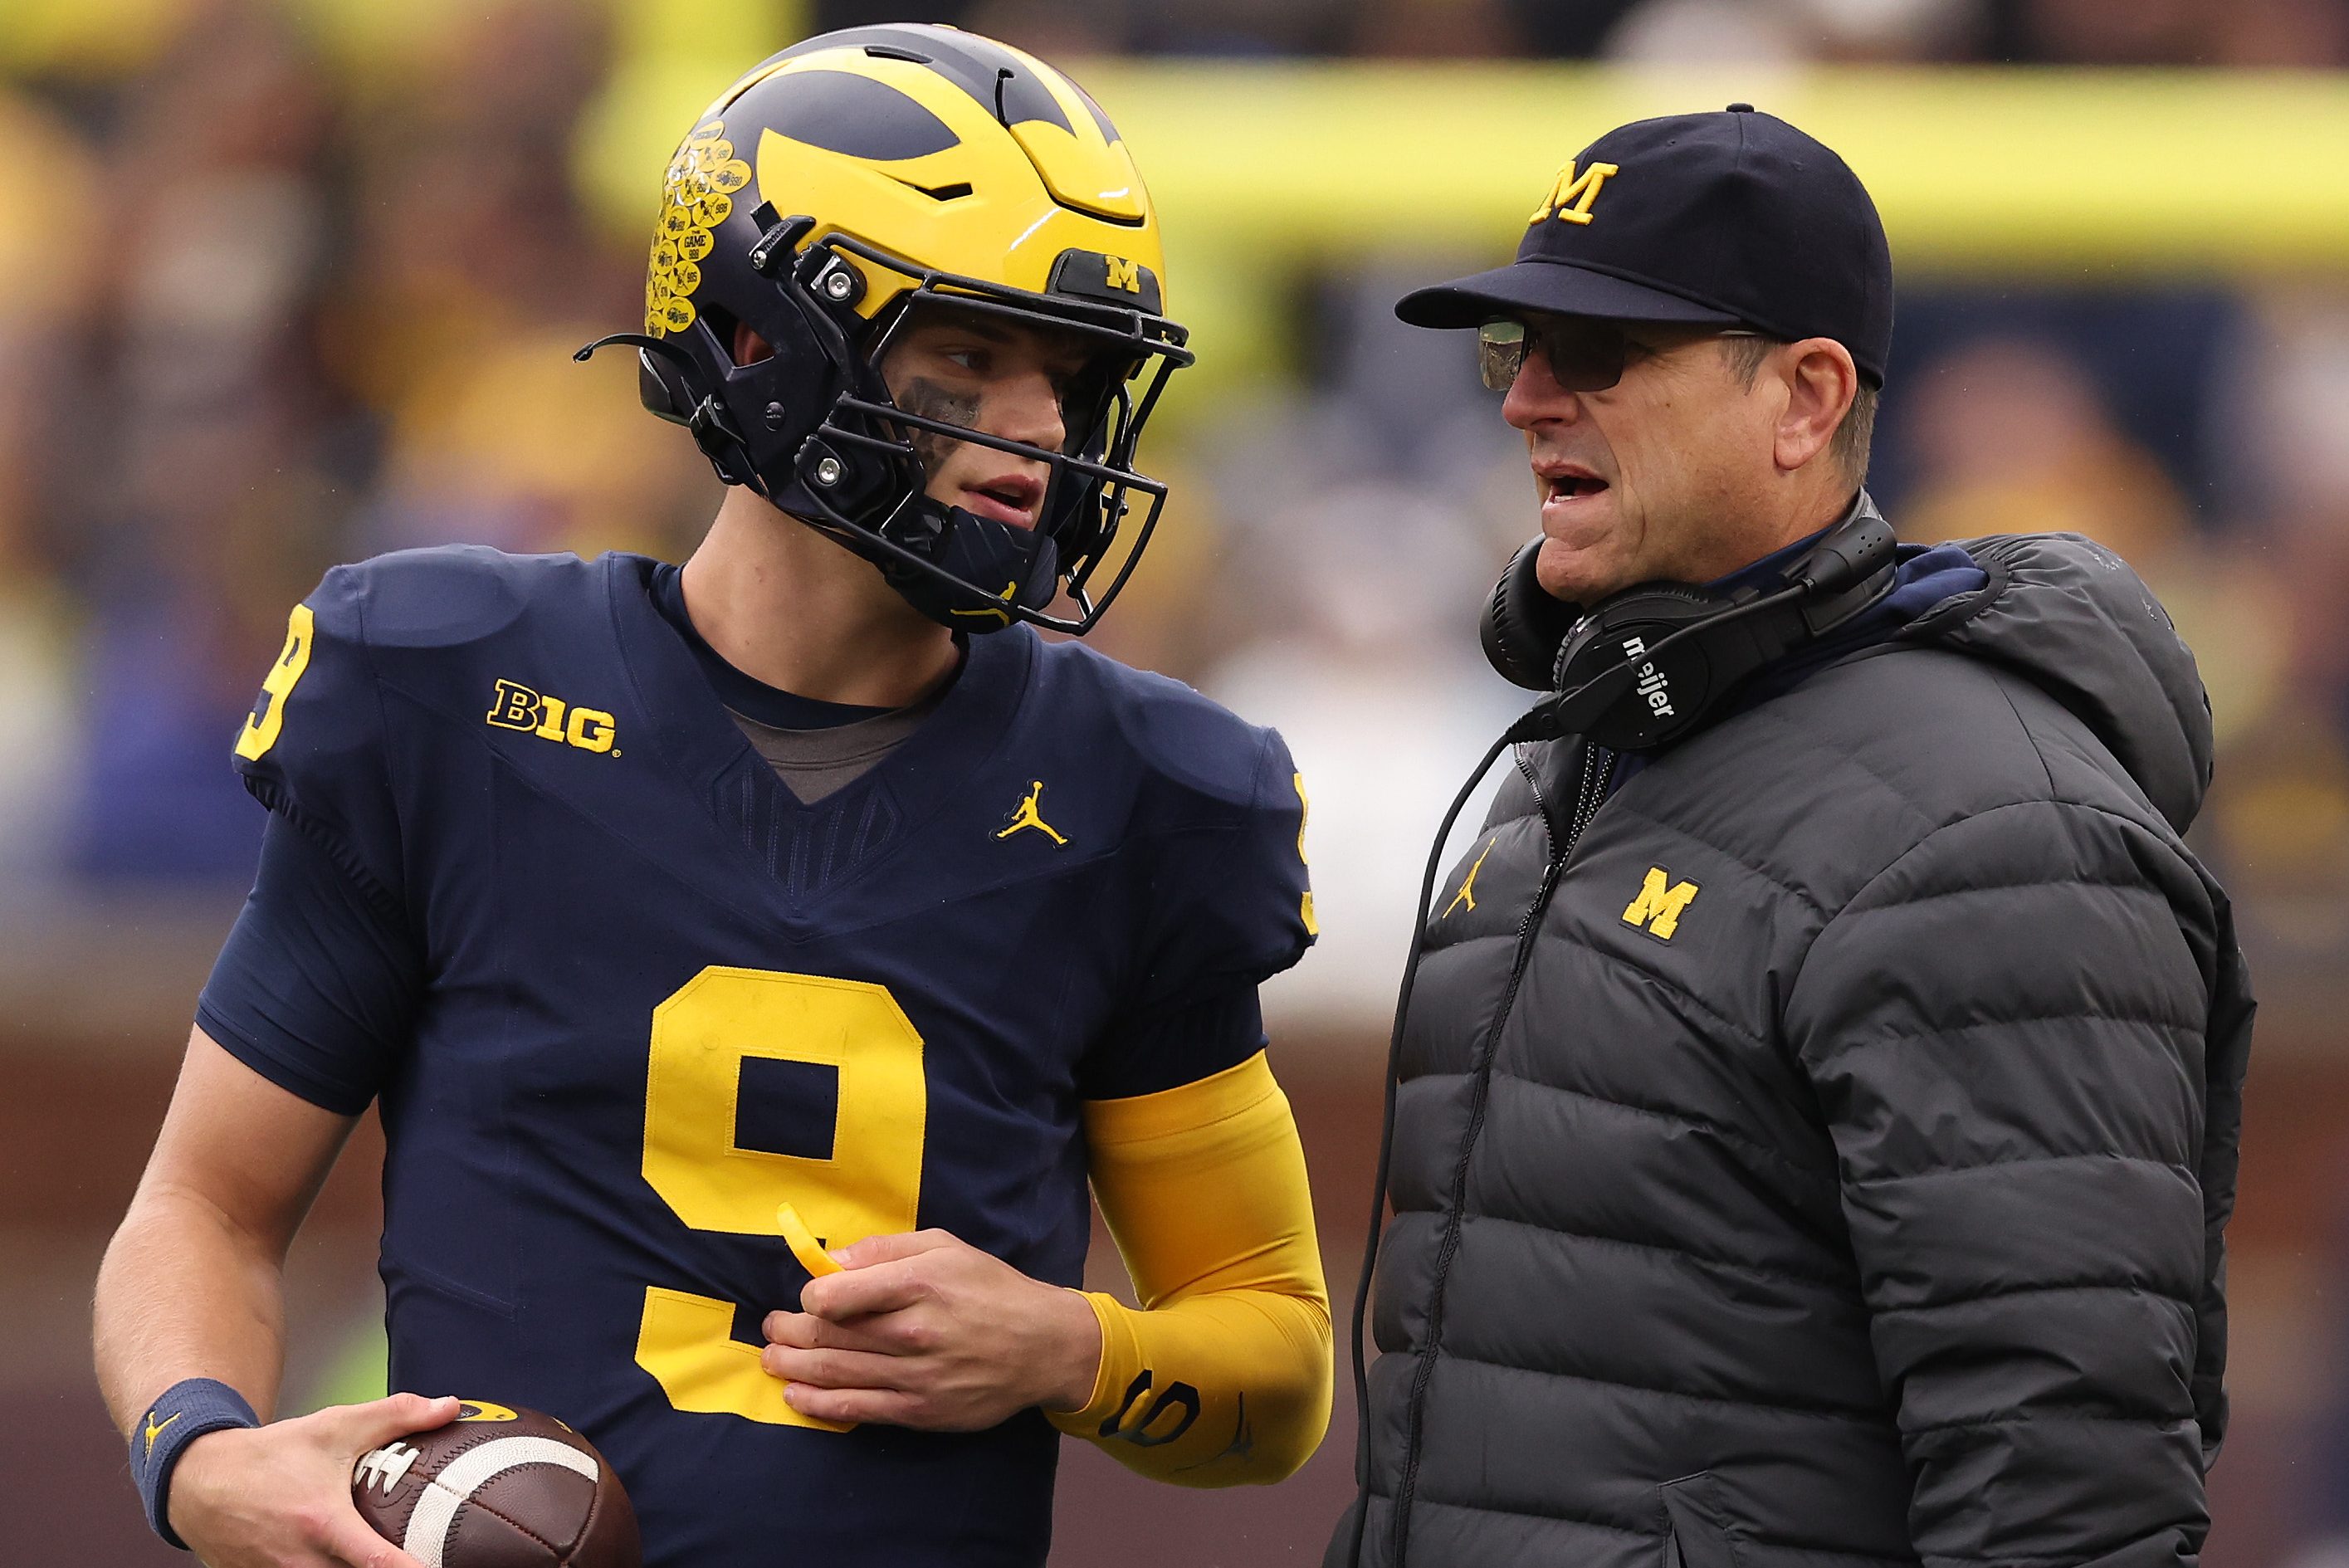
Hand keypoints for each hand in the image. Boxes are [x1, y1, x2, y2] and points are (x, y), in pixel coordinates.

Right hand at [168, 1392, 460, 1566]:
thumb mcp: (335, 1427)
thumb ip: (396, 1416)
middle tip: (410, 1548)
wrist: (200, 1480)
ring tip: (375, 1555)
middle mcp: (299, 1560)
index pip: (376, 1561)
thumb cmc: (269, 1455)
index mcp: (322, 1523)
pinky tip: (340, 1558)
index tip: (438, 1567)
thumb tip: (448, 1407)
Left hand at [761, 1229, 1101, 1430]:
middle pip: (829, 1336)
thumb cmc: (990, 1288)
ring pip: (836, 1374)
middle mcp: (914, 1331)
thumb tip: (830, 1261)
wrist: (1042, 1345)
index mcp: (919, 1283)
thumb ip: (884, 1249)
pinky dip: (819, 1404)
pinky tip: (795, 1397)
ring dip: (793, 1368)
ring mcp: (916, 1375)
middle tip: (772, 1327)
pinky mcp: (920, 1410)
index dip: (809, 1296)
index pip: (836, 1295)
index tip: (807, 1296)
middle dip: (789, 1332)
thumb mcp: (944, 1246)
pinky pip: (858, 1409)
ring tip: (771, 1359)